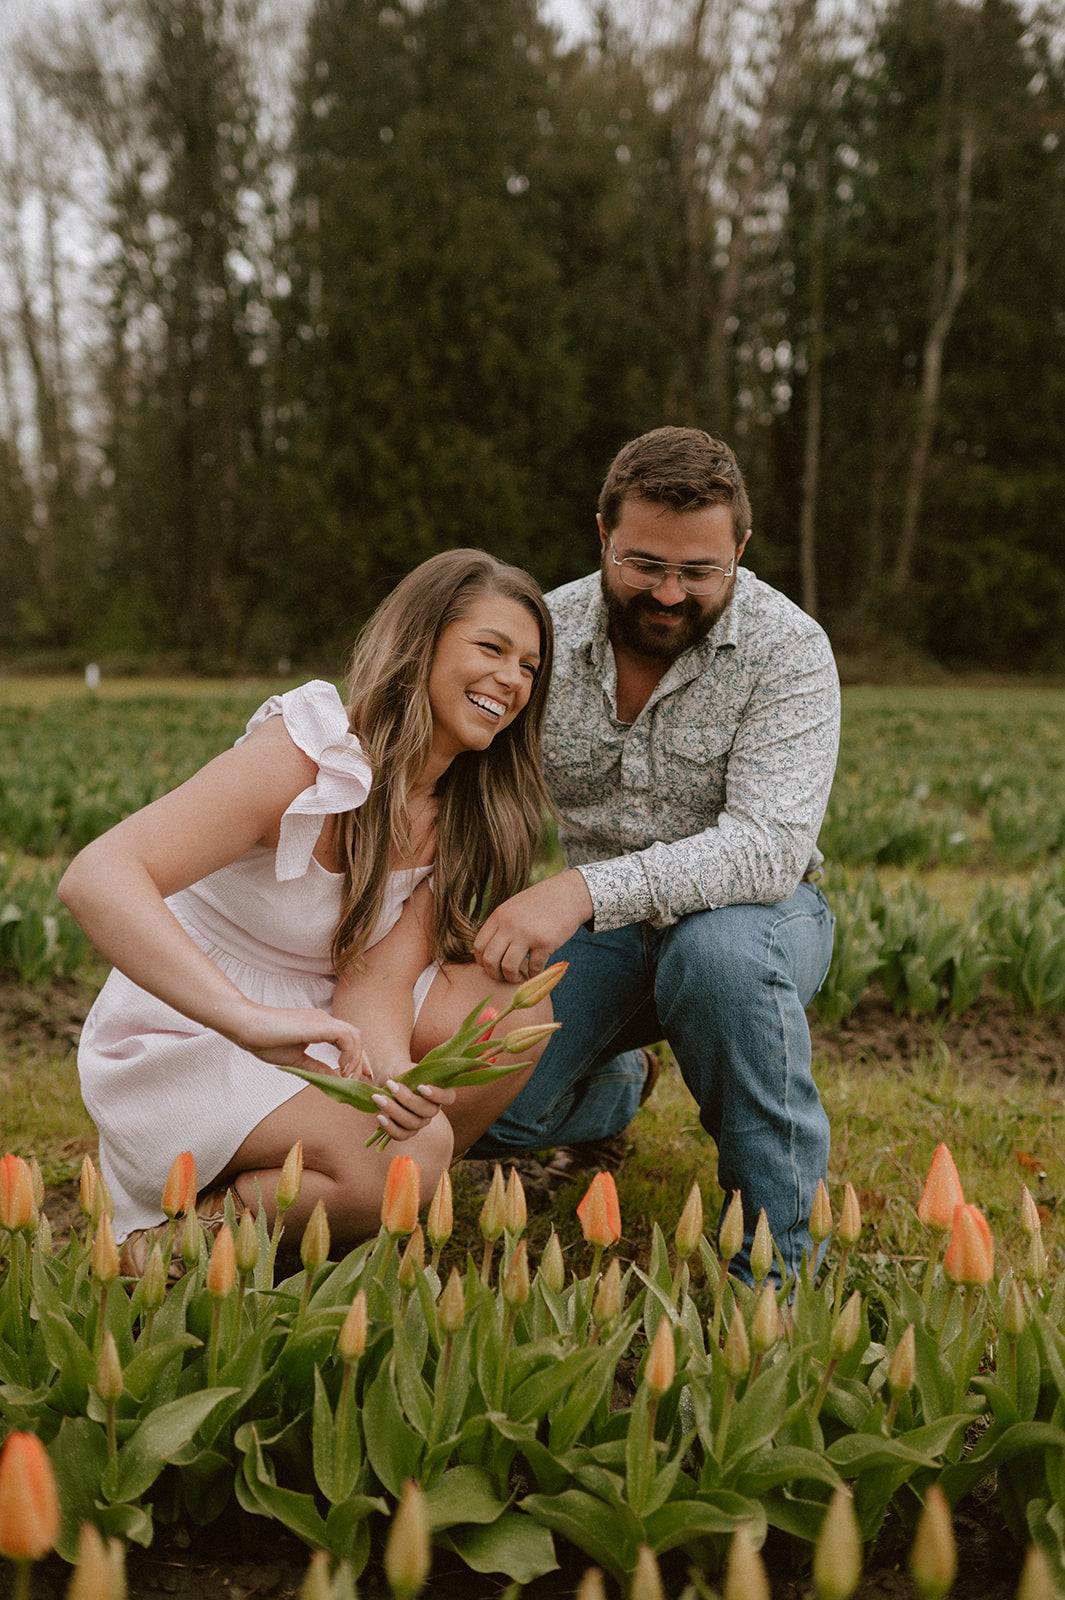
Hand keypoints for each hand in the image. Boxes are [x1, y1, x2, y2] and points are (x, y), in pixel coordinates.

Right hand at [225, 1002, 365, 1075]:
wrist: (246, 1025)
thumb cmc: (266, 1040)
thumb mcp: (297, 1059)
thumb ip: (317, 1068)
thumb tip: (335, 1079)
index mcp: (320, 1026)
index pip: (348, 1040)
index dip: (358, 1058)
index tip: (360, 1076)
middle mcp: (325, 1020)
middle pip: (355, 1037)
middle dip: (361, 1060)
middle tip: (358, 1081)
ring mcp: (322, 1019)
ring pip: (354, 1035)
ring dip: (355, 1059)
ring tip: (348, 1078)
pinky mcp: (317, 1024)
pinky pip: (344, 1036)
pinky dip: (348, 1053)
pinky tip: (340, 1068)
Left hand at [370, 1075, 455, 1142]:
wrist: (386, 1079)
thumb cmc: (400, 1071)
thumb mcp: (406, 1068)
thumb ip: (411, 1075)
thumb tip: (412, 1087)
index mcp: (440, 1091)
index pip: (448, 1098)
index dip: (437, 1095)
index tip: (420, 1087)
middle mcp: (433, 1109)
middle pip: (428, 1112)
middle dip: (408, 1100)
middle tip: (390, 1085)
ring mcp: (421, 1122)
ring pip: (413, 1123)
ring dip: (394, 1111)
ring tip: (378, 1098)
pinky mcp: (407, 1131)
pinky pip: (401, 1135)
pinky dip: (390, 1127)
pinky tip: (380, 1116)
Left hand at [473, 870, 592, 984]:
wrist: (568, 894)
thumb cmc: (540, 903)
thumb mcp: (513, 908)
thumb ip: (500, 926)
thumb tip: (486, 952)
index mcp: (499, 916)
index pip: (479, 947)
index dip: (483, 962)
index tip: (494, 966)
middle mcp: (509, 925)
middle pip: (490, 960)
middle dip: (496, 975)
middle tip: (506, 976)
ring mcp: (527, 934)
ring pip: (508, 967)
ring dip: (513, 978)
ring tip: (521, 975)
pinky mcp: (545, 942)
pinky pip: (533, 968)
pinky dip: (534, 974)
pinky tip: (537, 969)